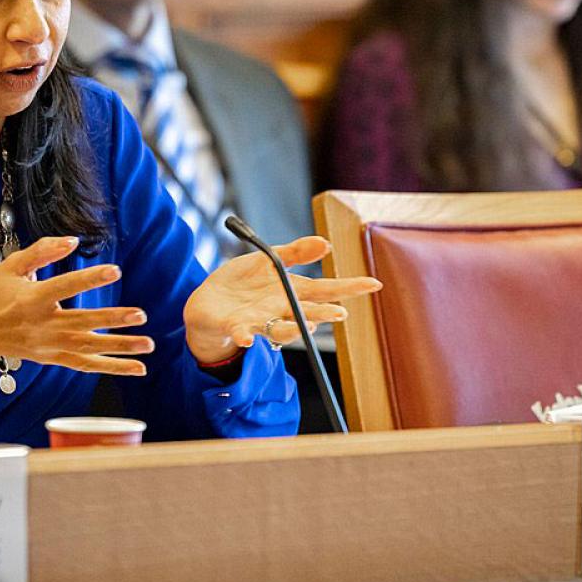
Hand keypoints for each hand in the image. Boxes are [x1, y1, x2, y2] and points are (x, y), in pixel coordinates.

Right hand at [0, 236, 153, 374]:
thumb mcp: (11, 266)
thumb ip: (42, 251)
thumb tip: (73, 241)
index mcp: (32, 299)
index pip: (67, 286)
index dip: (91, 278)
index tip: (115, 271)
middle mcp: (42, 325)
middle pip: (83, 323)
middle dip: (113, 320)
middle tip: (140, 316)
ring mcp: (47, 345)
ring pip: (88, 349)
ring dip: (120, 349)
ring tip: (147, 346)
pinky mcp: (50, 357)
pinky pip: (84, 365)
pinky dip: (110, 368)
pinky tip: (134, 367)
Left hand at [182, 236, 382, 364]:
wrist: (207, 301)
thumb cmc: (242, 283)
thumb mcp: (268, 260)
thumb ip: (295, 252)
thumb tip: (326, 243)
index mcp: (290, 291)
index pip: (325, 289)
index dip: (349, 287)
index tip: (373, 284)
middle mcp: (280, 310)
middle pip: (307, 312)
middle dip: (323, 313)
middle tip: (339, 312)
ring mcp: (259, 320)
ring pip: (282, 328)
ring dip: (295, 327)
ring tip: (312, 324)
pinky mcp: (235, 326)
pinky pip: (242, 333)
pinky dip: (245, 336)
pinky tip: (247, 338)